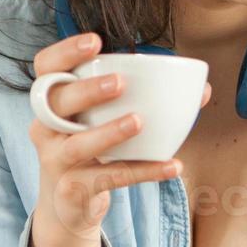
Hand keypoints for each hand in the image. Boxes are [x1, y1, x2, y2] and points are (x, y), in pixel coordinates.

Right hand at [27, 32, 211, 246]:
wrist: (69, 204)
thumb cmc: (94, 148)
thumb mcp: (108, 120)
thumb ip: (147, 101)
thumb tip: (201, 89)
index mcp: (54, 102)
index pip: (46, 69)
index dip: (64, 52)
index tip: (95, 42)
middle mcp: (47, 128)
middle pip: (55, 104)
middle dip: (86, 91)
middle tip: (120, 84)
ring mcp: (57, 160)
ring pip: (76, 145)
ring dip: (108, 132)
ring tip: (139, 122)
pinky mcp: (73, 189)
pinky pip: (107, 178)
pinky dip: (142, 171)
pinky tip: (172, 165)